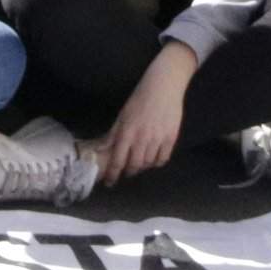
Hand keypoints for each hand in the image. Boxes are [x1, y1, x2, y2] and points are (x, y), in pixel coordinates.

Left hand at [96, 51, 193, 183]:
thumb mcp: (123, 115)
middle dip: (129, 172)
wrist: (163, 86)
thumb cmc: (139, 98)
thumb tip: (99, 148)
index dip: (113, 174)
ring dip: (142, 167)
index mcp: (127, 131)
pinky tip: (153, 159)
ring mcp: (158, 139)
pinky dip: (156, 163)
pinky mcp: (171, 138)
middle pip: (134, 165)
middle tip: (126, 172)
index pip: (118, 160)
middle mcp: (142, 138)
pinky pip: (163, 159)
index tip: (110, 182)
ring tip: (139, 164)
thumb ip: (113, 134)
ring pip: (148, 163)